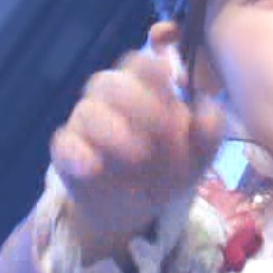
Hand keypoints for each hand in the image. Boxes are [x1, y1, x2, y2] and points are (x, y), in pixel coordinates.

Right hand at [49, 22, 224, 267]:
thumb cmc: (168, 167)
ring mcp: (85, 122)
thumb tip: (206, 107)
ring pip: (89, 111)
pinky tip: (94, 167)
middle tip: (166, 135)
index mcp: (142, 87)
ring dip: (116, 134)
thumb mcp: (199, 153)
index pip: (142, 63)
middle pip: (113, 82)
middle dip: (142, 106)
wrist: (137, 208)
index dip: (158, 71)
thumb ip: (209, 129)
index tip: (178, 86)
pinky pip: (64, 143)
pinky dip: (78, 153)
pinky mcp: (67, 151)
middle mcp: (109, 98)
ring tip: (139, 158)